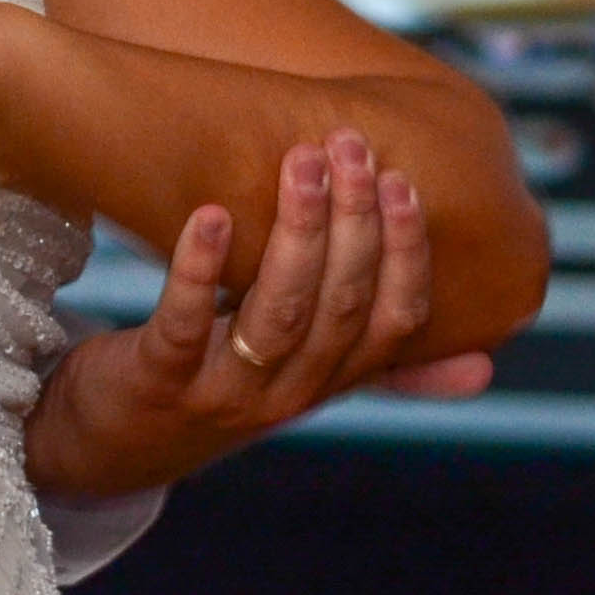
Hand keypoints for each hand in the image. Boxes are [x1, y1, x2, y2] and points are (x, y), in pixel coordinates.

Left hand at [19, 133, 496, 499]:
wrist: (110, 448)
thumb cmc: (220, 391)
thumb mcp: (304, 382)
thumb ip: (382, 365)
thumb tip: (484, 368)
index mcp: (329, 381)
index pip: (393, 323)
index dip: (405, 254)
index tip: (405, 180)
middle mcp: (287, 393)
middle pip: (340, 307)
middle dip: (355, 222)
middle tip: (349, 145)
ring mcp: (224, 392)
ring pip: (278, 313)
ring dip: (297, 232)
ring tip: (300, 161)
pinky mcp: (159, 381)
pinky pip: (184, 322)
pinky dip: (200, 267)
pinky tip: (209, 213)